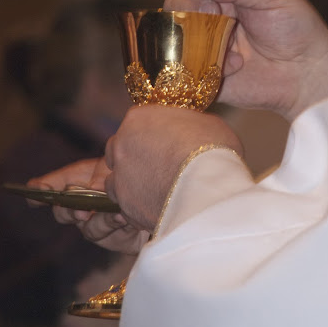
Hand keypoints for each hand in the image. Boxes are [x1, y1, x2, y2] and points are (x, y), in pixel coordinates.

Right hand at [28, 158, 147, 254]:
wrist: (174, 196)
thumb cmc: (147, 173)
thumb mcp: (124, 166)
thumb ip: (103, 174)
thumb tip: (91, 188)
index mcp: (88, 178)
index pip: (59, 182)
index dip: (43, 186)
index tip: (33, 190)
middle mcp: (89, 203)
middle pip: (63, 210)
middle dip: (67, 210)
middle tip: (79, 209)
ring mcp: (101, 223)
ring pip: (87, 228)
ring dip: (99, 219)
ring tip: (115, 212)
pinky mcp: (117, 239)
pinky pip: (109, 235)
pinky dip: (115, 224)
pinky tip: (126, 217)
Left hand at [104, 104, 243, 231]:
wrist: (208, 191)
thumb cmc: (213, 150)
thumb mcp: (207, 123)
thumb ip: (188, 125)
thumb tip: (190, 130)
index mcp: (138, 118)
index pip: (135, 122)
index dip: (149, 133)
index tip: (163, 142)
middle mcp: (121, 145)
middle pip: (118, 149)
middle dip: (132, 156)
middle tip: (156, 165)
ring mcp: (120, 177)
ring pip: (114, 180)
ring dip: (130, 184)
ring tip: (155, 190)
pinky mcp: (125, 207)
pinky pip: (125, 207)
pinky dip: (136, 208)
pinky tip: (156, 207)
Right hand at [164, 0, 327, 120]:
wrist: (309, 73)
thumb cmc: (296, 27)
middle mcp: (211, 16)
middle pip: (176, 4)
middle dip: (191, 7)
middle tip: (216, 15)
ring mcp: (206, 46)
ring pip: (176, 36)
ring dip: (198, 37)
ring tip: (229, 44)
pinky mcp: (206, 75)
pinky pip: (187, 69)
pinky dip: (208, 64)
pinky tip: (238, 66)